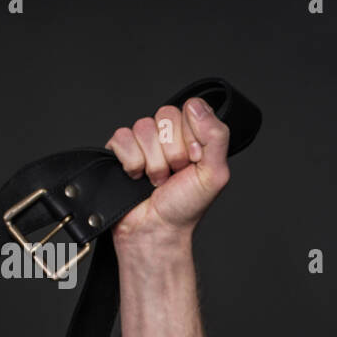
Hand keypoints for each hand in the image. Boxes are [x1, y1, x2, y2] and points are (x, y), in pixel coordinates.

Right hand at [105, 97, 230, 243]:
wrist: (156, 230)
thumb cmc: (186, 207)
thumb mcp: (215, 174)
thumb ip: (216, 137)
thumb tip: (196, 106)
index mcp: (193, 136)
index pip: (191, 108)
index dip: (192, 136)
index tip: (195, 160)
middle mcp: (168, 135)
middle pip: (166, 115)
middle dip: (173, 152)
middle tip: (175, 173)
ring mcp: (143, 141)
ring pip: (144, 127)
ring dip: (154, 162)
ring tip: (158, 180)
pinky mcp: (120, 149)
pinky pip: (122, 137)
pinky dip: (132, 163)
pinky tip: (138, 176)